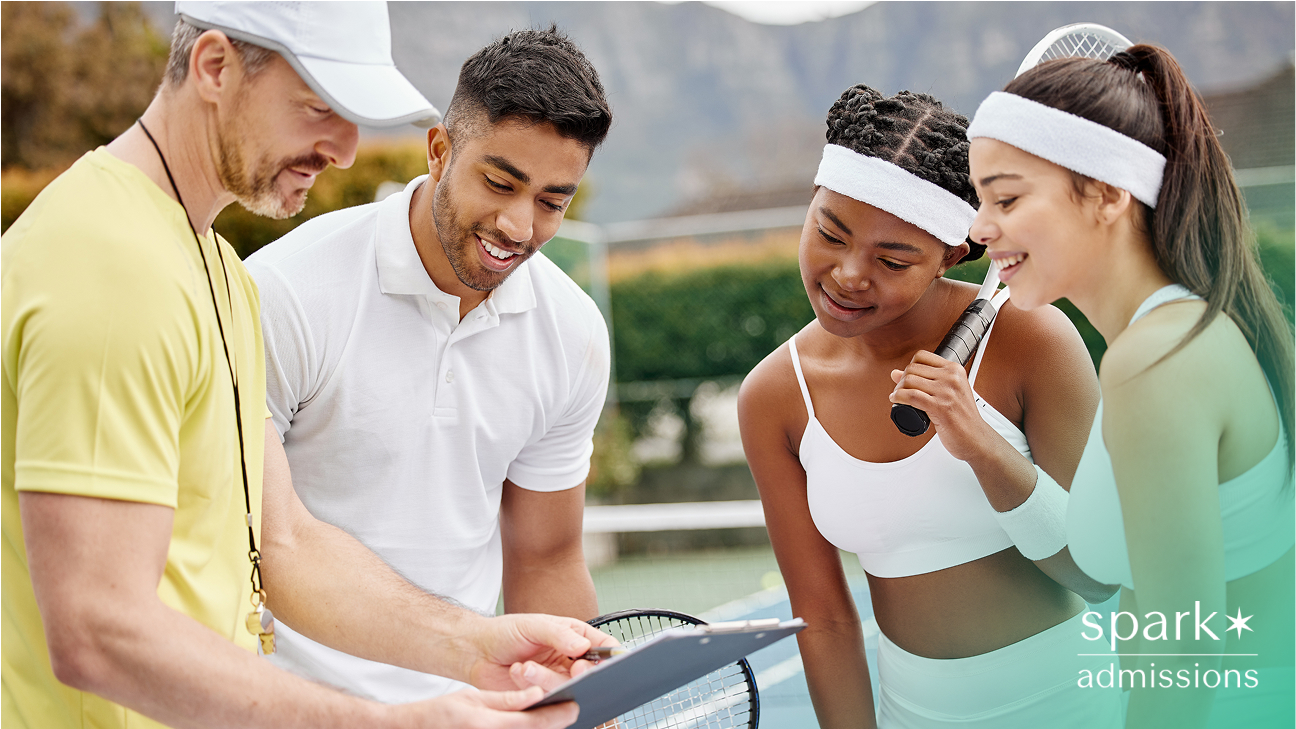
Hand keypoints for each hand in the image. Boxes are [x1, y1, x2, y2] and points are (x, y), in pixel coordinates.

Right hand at [390, 686, 578, 728]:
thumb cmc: (440, 714)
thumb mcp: (473, 698)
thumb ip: (507, 700)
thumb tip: (537, 696)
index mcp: (488, 725)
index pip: (534, 723)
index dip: (558, 716)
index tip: (574, 707)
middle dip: (554, 725)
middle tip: (569, 712)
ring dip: (541, 728)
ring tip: (553, 717)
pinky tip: (533, 724)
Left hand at [466, 614, 618, 690]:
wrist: (477, 651)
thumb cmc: (506, 632)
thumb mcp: (534, 625)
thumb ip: (559, 635)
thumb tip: (584, 646)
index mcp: (574, 637)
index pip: (604, 647)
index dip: (608, 656)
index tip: (598, 659)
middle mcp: (568, 659)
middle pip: (589, 672)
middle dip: (580, 672)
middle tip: (573, 667)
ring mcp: (556, 678)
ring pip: (567, 686)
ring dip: (546, 679)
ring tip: (525, 667)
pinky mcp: (540, 695)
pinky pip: (546, 698)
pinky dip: (530, 686)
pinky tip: (516, 672)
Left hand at [889, 350, 994, 462]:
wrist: (975, 438)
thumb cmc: (962, 417)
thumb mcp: (949, 392)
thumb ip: (926, 380)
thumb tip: (895, 373)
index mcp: (955, 370)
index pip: (922, 356)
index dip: (910, 366)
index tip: (907, 378)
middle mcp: (952, 377)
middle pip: (913, 368)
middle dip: (902, 380)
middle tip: (901, 391)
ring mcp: (946, 392)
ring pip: (909, 381)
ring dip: (898, 390)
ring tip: (898, 397)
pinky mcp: (940, 407)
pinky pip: (911, 396)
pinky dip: (898, 397)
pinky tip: (895, 400)